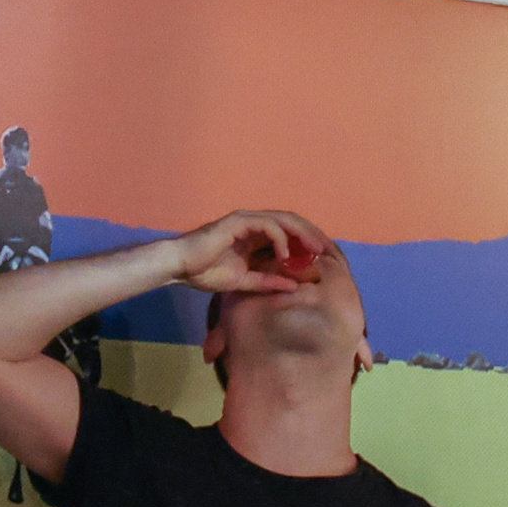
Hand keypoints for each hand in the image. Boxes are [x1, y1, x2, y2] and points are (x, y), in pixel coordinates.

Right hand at [166, 210, 330, 294]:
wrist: (181, 267)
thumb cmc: (206, 272)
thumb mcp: (245, 282)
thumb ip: (268, 282)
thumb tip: (294, 286)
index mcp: (257, 237)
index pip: (290, 234)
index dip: (308, 243)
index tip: (324, 259)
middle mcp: (254, 225)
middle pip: (292, 223)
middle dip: (312, 236)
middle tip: (327, 252)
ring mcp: (246, 221)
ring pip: (284, 220)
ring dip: (302, 234)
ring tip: (314, 251)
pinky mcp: (238, 222)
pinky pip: (267, 225)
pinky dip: (280, 238)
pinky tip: (287, 253)